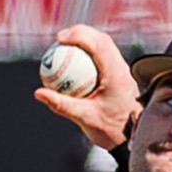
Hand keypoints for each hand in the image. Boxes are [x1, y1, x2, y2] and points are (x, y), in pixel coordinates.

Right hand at [32, 24, 140, 148]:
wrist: (133, 139)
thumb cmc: (111, 130)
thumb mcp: (84, 118)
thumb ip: (61, 105)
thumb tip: (39, 93)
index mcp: (117, 75)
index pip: (99, 45)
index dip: (78, 36)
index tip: (59, 38)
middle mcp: (123, 69)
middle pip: (103, 39)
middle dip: (81, 32)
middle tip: (60, 37)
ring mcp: (124, 71)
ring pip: (106, 45)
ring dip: (86, 39)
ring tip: (66, 43)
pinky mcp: (121, 75)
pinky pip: (105, 56)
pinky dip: (90, 52)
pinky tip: (75, 59)